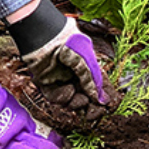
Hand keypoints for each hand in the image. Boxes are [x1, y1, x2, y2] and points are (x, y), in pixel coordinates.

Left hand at [8, 0, 111, 120]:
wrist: (44, 35)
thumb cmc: (68, 42)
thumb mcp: (87, 60)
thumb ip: (93, 81)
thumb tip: (102, 101)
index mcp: (85, 66)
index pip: (95, 87)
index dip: (100, 98)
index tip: (104, 108)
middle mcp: (73, 73)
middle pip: (82, 97)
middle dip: (87, 105)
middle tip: (90, 113)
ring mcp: (59, 78)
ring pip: (69, 99)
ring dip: (76, 102)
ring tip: (79, 98)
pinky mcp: (45, 82)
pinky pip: (55, 96)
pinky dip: (62, 97)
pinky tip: (68, 90)